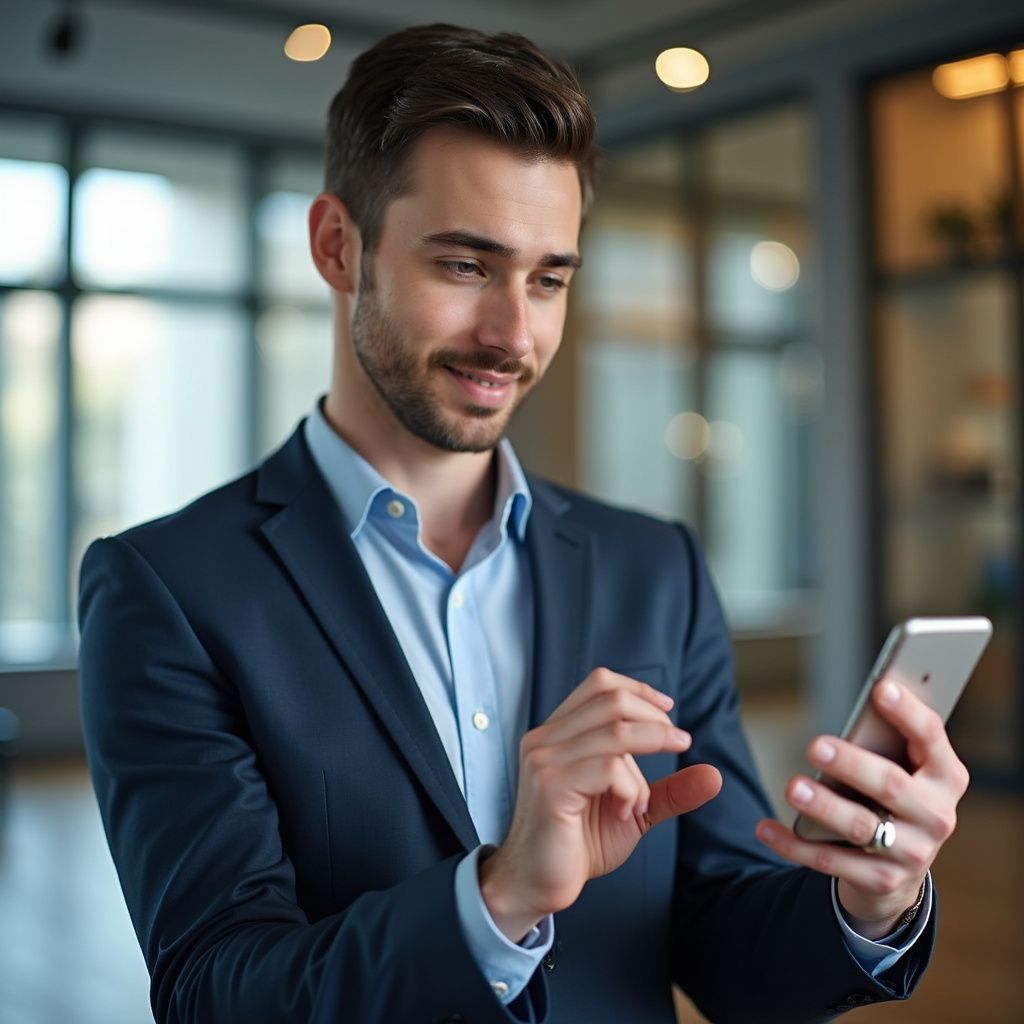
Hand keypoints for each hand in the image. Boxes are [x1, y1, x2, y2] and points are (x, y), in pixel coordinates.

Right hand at [480, 668, 721, 941]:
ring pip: (616, 732)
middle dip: (655, 720)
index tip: (669, 711)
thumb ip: (668, 790)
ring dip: (645, 759)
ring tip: (642, 800)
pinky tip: (626, 811)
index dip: (639, 690)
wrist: (537, 886)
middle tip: (677, 745)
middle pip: (611, 699)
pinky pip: (609, 768)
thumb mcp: (633, 809)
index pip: (600, 683)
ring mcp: (544, 760)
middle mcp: (545, 738)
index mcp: (556, 733)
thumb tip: (715, 775)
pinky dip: (631, 787)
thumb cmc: (579, 845)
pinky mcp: (551, 787)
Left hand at [756, 679, 969, 938]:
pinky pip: (832, 861)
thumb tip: (863, 702)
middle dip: (852, 764)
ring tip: (794, 787)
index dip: (908, 713)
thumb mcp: (902, 768)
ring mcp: (913, 852)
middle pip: (891, 785)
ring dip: (825, 806)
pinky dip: (795, 845)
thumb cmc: (893, 796)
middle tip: (815, 745)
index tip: (881, 688)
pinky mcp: (882, 880)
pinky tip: (767, 829)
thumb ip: (886, 742)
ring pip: (863, 826)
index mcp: (945, 776)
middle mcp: (937, 815)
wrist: (900, 867)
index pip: (930, 737)